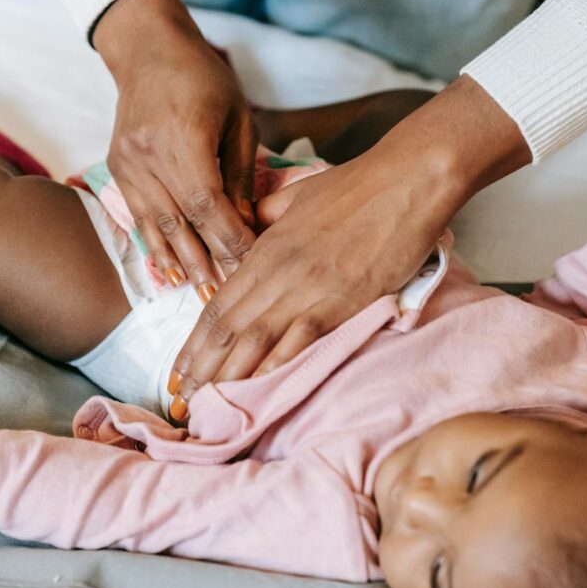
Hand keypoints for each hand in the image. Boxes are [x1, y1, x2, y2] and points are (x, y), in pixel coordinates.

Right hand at [95, 0, 257, 296]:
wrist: (147, 50)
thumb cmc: (204, 79)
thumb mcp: (238, 119)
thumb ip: (240, 174)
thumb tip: (245, 226)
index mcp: (184, 136)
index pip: (209, 204)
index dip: (229, 240)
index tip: (252, 266)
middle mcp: (149, 154)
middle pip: (182, 222)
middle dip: (208, 263)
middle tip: (230, 298)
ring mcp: (127, 163)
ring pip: (157, 226)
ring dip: (181, 264)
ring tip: (202, 297)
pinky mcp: (117, 168)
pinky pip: (139, 216)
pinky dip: (157, 246)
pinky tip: (171, 273)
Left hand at [166, 77, 530, 419]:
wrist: (408, 180)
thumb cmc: (357, 186)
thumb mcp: (296, 197)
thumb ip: (265, 217)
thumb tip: (246, 228)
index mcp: (265, 249)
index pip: (217, 305)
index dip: (193, 343)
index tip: (178, 371)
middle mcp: (277, 272)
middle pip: (226, 329)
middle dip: (200, 370)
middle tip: (180, 402)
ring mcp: (307, 288)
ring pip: (253, 340)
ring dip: (226, 377)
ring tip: (204, 407)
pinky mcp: (341, 301)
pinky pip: (299, 340)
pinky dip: (275, 367)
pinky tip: (257, 391)